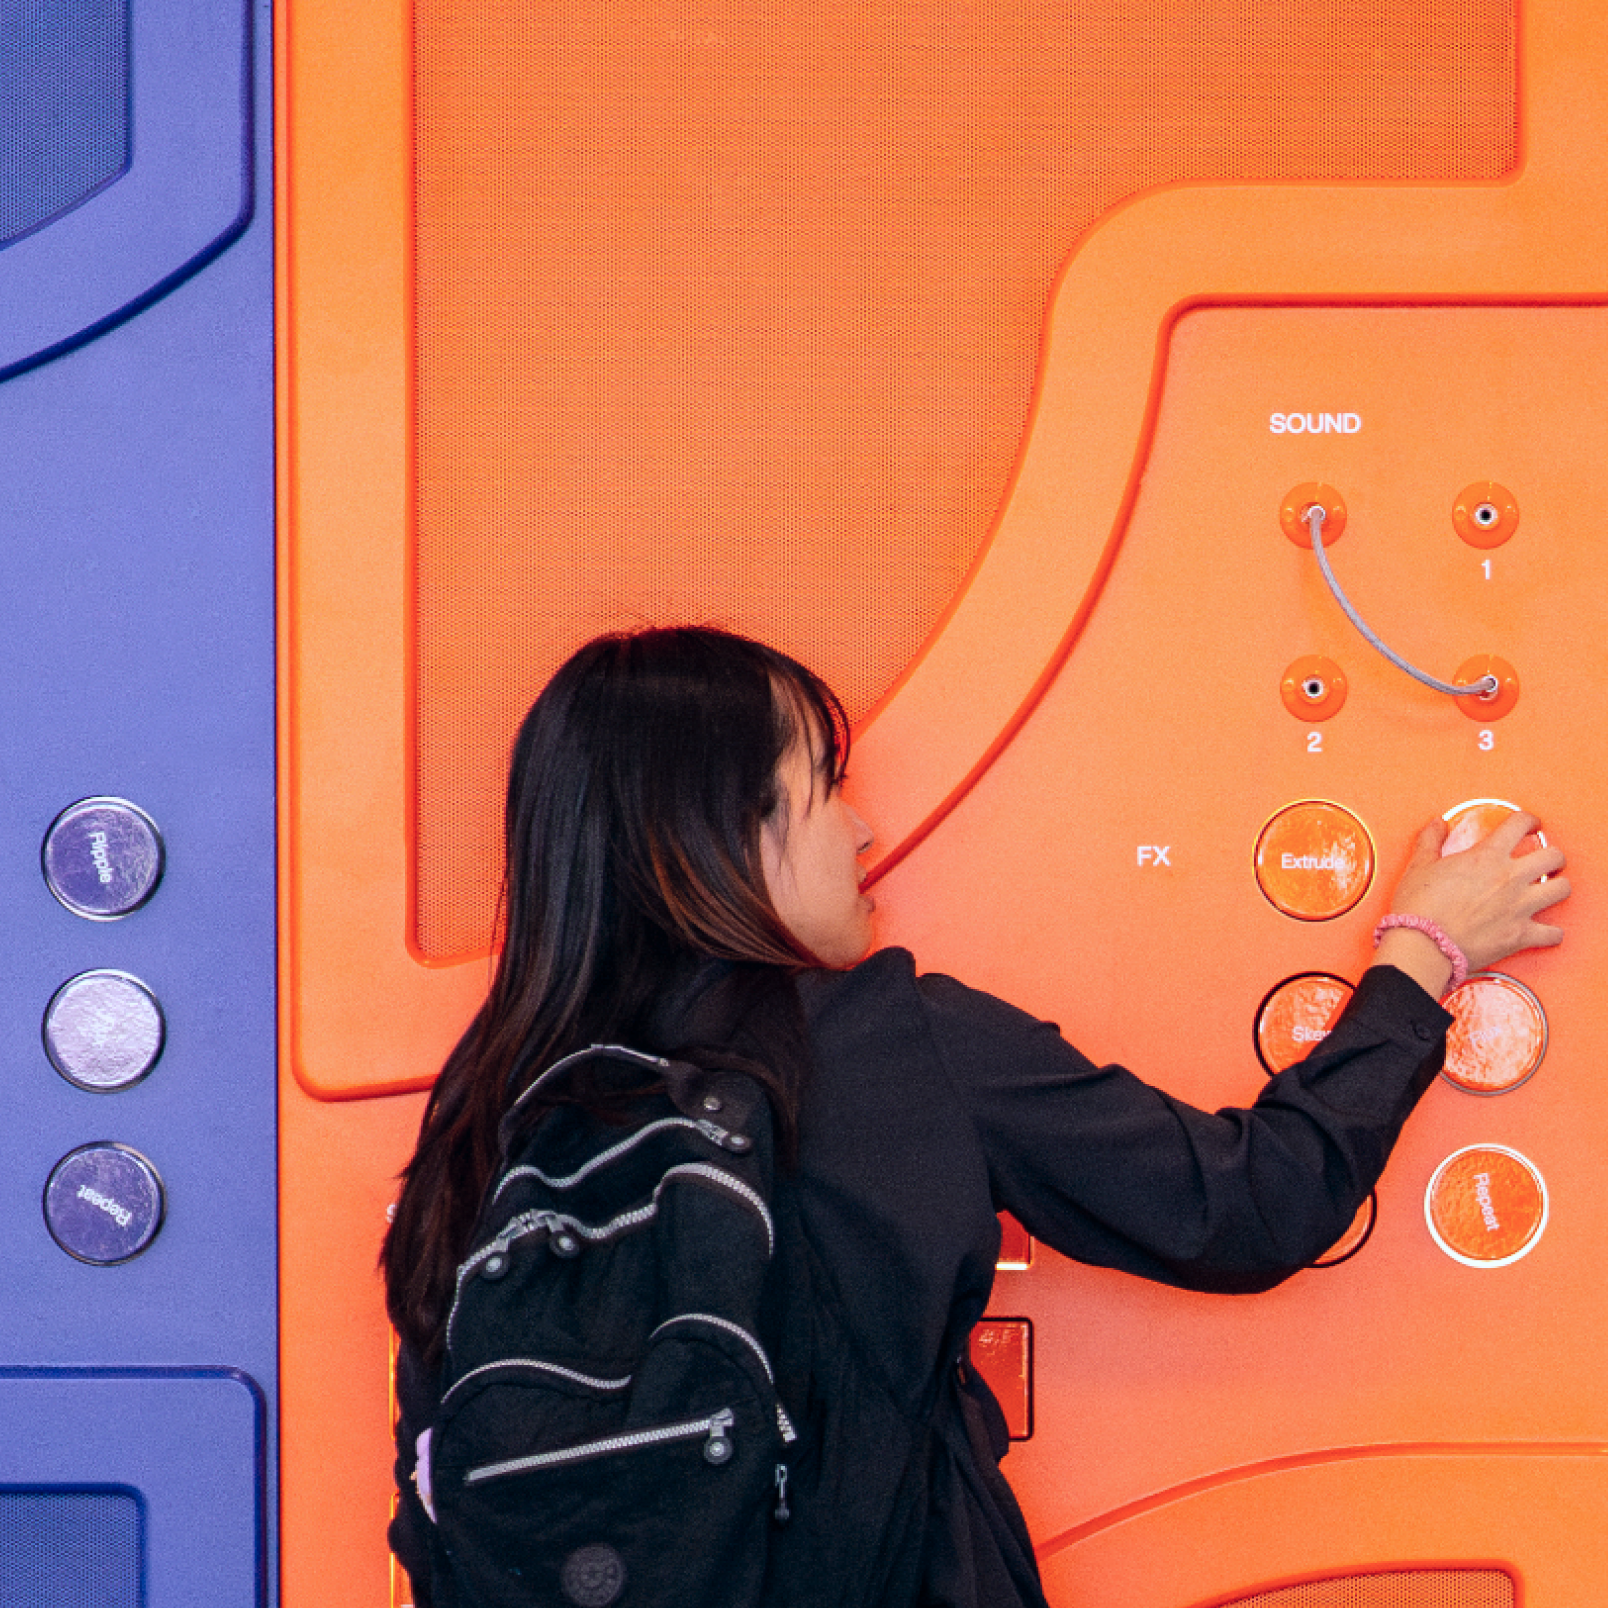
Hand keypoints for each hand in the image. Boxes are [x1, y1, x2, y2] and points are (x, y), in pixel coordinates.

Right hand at [1376, 813, 1567, 992]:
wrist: (1424, 945)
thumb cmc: (1420, 908)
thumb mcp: (1419, 866)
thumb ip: (1431, 840)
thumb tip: (1437, 824)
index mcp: (1487, 856)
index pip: (1520, 824)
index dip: (1528, 820)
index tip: (1529, 824)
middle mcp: (1510, 878)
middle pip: (1553, 856)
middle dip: (1552, 855)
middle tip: (1544, 858)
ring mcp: (1519, 907)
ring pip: (1562, 889)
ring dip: (1558, 887)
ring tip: (1549, 888)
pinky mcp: (1521, 935)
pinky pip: (1553, 934)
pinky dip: (1551, 932)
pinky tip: (1544, 929)